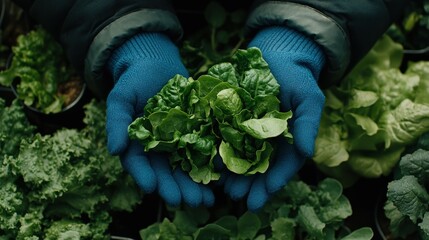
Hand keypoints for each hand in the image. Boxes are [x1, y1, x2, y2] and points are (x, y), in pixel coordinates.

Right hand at [106, 32, 213, 206]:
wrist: (157, 62)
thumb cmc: (135, 79)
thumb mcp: (121, 97)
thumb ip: (116, 122)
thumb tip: (114, 150)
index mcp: (138, 144)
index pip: (140, 165)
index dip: (145, 177)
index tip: (152, 188)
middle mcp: (159, 148)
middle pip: (167, 172)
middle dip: (177, 188)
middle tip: (188, 202)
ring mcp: (179, 141)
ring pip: (187, 167)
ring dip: (196, 184)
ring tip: (207, 200)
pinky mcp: (197, 131)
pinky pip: (205, 149)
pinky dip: (212, 163)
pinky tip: (221, 175)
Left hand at [223, 26, 325, 210]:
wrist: (277, 54)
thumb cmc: (297, 77)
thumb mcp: (309, 99)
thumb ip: (309, 124)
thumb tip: (308, 151)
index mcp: (288, 140)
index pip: (282, 166)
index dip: (273, 183)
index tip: (262, 197)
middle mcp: (267, 139)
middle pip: (258, 167)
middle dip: (249, 185)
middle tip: (238, 198)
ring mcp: (248, 129)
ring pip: (240, 157)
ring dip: (232, 174)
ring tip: (224, 189)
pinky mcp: (232, 118)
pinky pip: (224, 137)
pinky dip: (219, 150)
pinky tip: (211, 163)